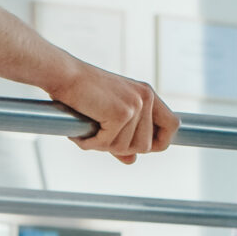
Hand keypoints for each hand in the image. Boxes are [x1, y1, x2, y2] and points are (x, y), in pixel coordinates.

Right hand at [46, 57, 179, 163]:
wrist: (64, 75)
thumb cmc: (82, 93)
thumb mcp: (108, 116)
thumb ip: (123, 138)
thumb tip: (132, 160)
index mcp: (147, 95)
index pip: (172, 125)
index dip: (159, 142)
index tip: (138, 147)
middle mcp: (146, 98)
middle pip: (146, 146)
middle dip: (121, 148)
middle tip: (99, 137)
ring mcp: (136, 105)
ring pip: (127, 148)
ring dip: (103, 146)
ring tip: (88, 131)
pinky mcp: (121, 113)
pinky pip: (108, 144)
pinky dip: (90, 143)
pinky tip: (80, 134)